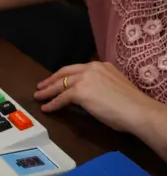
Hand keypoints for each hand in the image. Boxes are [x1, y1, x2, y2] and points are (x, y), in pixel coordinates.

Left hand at [34, 61, 153, 132]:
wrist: (137, 110)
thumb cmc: (130, 103)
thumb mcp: (113, 86)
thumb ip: (99, 84)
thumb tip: (88, 93)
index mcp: (101, 66)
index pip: (77, 69)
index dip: (64, 75)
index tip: (56, 79)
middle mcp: (91, 68)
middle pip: (64, 73)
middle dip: (51, 80)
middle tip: (41, 86)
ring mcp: (84, 79)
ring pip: (60, 84)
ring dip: (47, 92)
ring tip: (38, 97)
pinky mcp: (79, 91)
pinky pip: (61, 98)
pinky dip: (52, 103)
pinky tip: (47, 108)